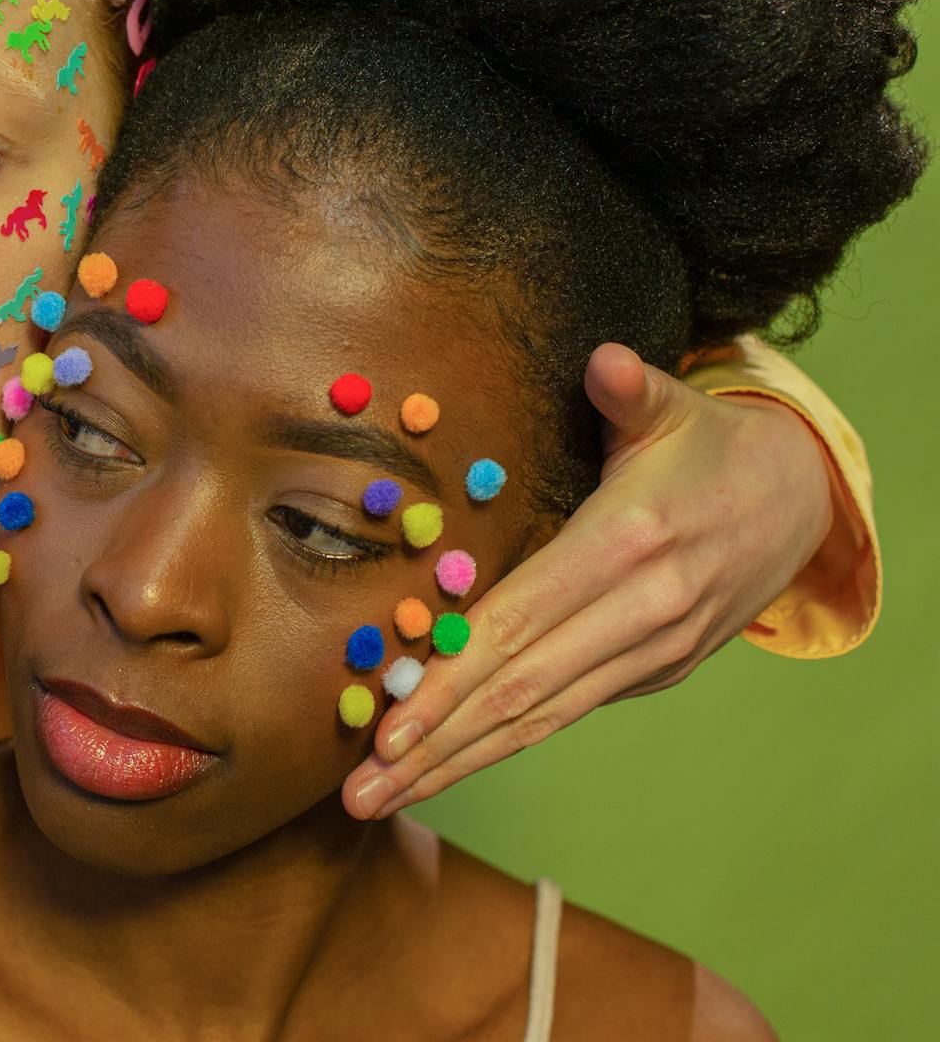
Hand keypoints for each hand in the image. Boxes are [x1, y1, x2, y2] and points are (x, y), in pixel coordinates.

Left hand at [343, 342, 834, 819]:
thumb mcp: (676, 409)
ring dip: (457, 764)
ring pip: (540, 719)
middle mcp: (640, 614)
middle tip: (360, 792)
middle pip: (518, 693)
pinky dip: (503, 742)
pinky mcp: (655, 673)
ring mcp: (651, 653)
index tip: (389, 723)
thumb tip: (605, 362)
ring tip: (383, 797)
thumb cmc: (708, 447)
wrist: (799, 502)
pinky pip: (567, 712)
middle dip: (434, 747)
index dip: (450, 683)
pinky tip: (444, 765)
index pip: (517, 628)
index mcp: (625, 547)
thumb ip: (631, 391)